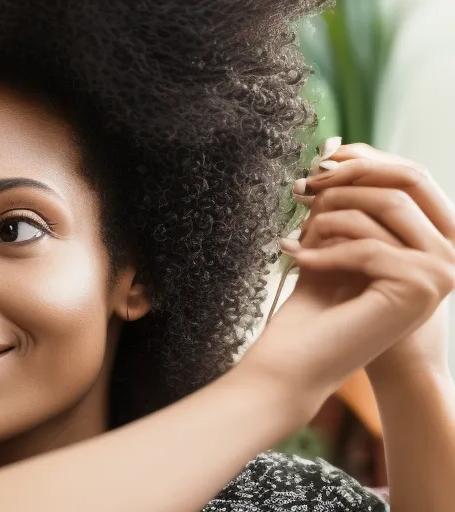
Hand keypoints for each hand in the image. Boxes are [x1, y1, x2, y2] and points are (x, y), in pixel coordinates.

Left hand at [303, 143, 454, 380]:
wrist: (322, 358)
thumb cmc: (330, 297)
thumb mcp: (346, 240)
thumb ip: (357, 201)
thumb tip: (338, 149)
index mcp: (436, 232)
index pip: (411, 174)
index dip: (368, 158)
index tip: (323, 159)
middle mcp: (452, 246)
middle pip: (405, 178)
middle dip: (349, 175)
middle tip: (303, 187)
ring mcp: (441, 268)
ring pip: (384, 205)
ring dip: (330, 214)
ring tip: (299, 234)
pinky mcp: (419, 286)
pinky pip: (366, 246)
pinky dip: (324, 249)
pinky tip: (298, 257)